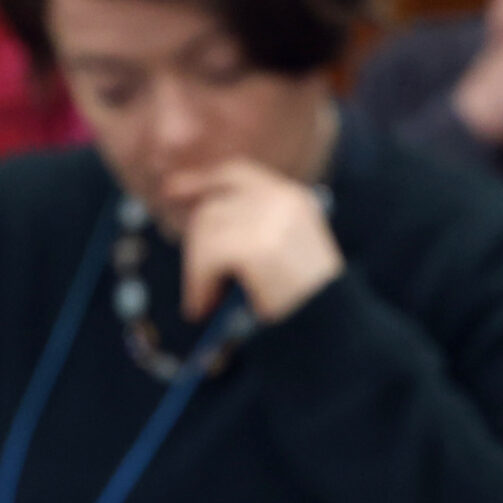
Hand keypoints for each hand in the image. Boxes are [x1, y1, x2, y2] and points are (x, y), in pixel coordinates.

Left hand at [160, 159, 343, 322]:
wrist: (332, 329)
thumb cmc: (305, 300)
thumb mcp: (282, 250)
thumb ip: (250, 226)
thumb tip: (197, 216)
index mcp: (293, 197)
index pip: (235, 173)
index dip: (200, 181)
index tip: (170, 191)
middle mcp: (282, 199)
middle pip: (212, 207)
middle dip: (195, 246)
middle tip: (199, 285)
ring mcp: (271, 220)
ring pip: (204, 232)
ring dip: (197, 271)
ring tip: (207, 302)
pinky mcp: (257, 246)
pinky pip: (206, 258)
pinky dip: (198, 285)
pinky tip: (205, 307)